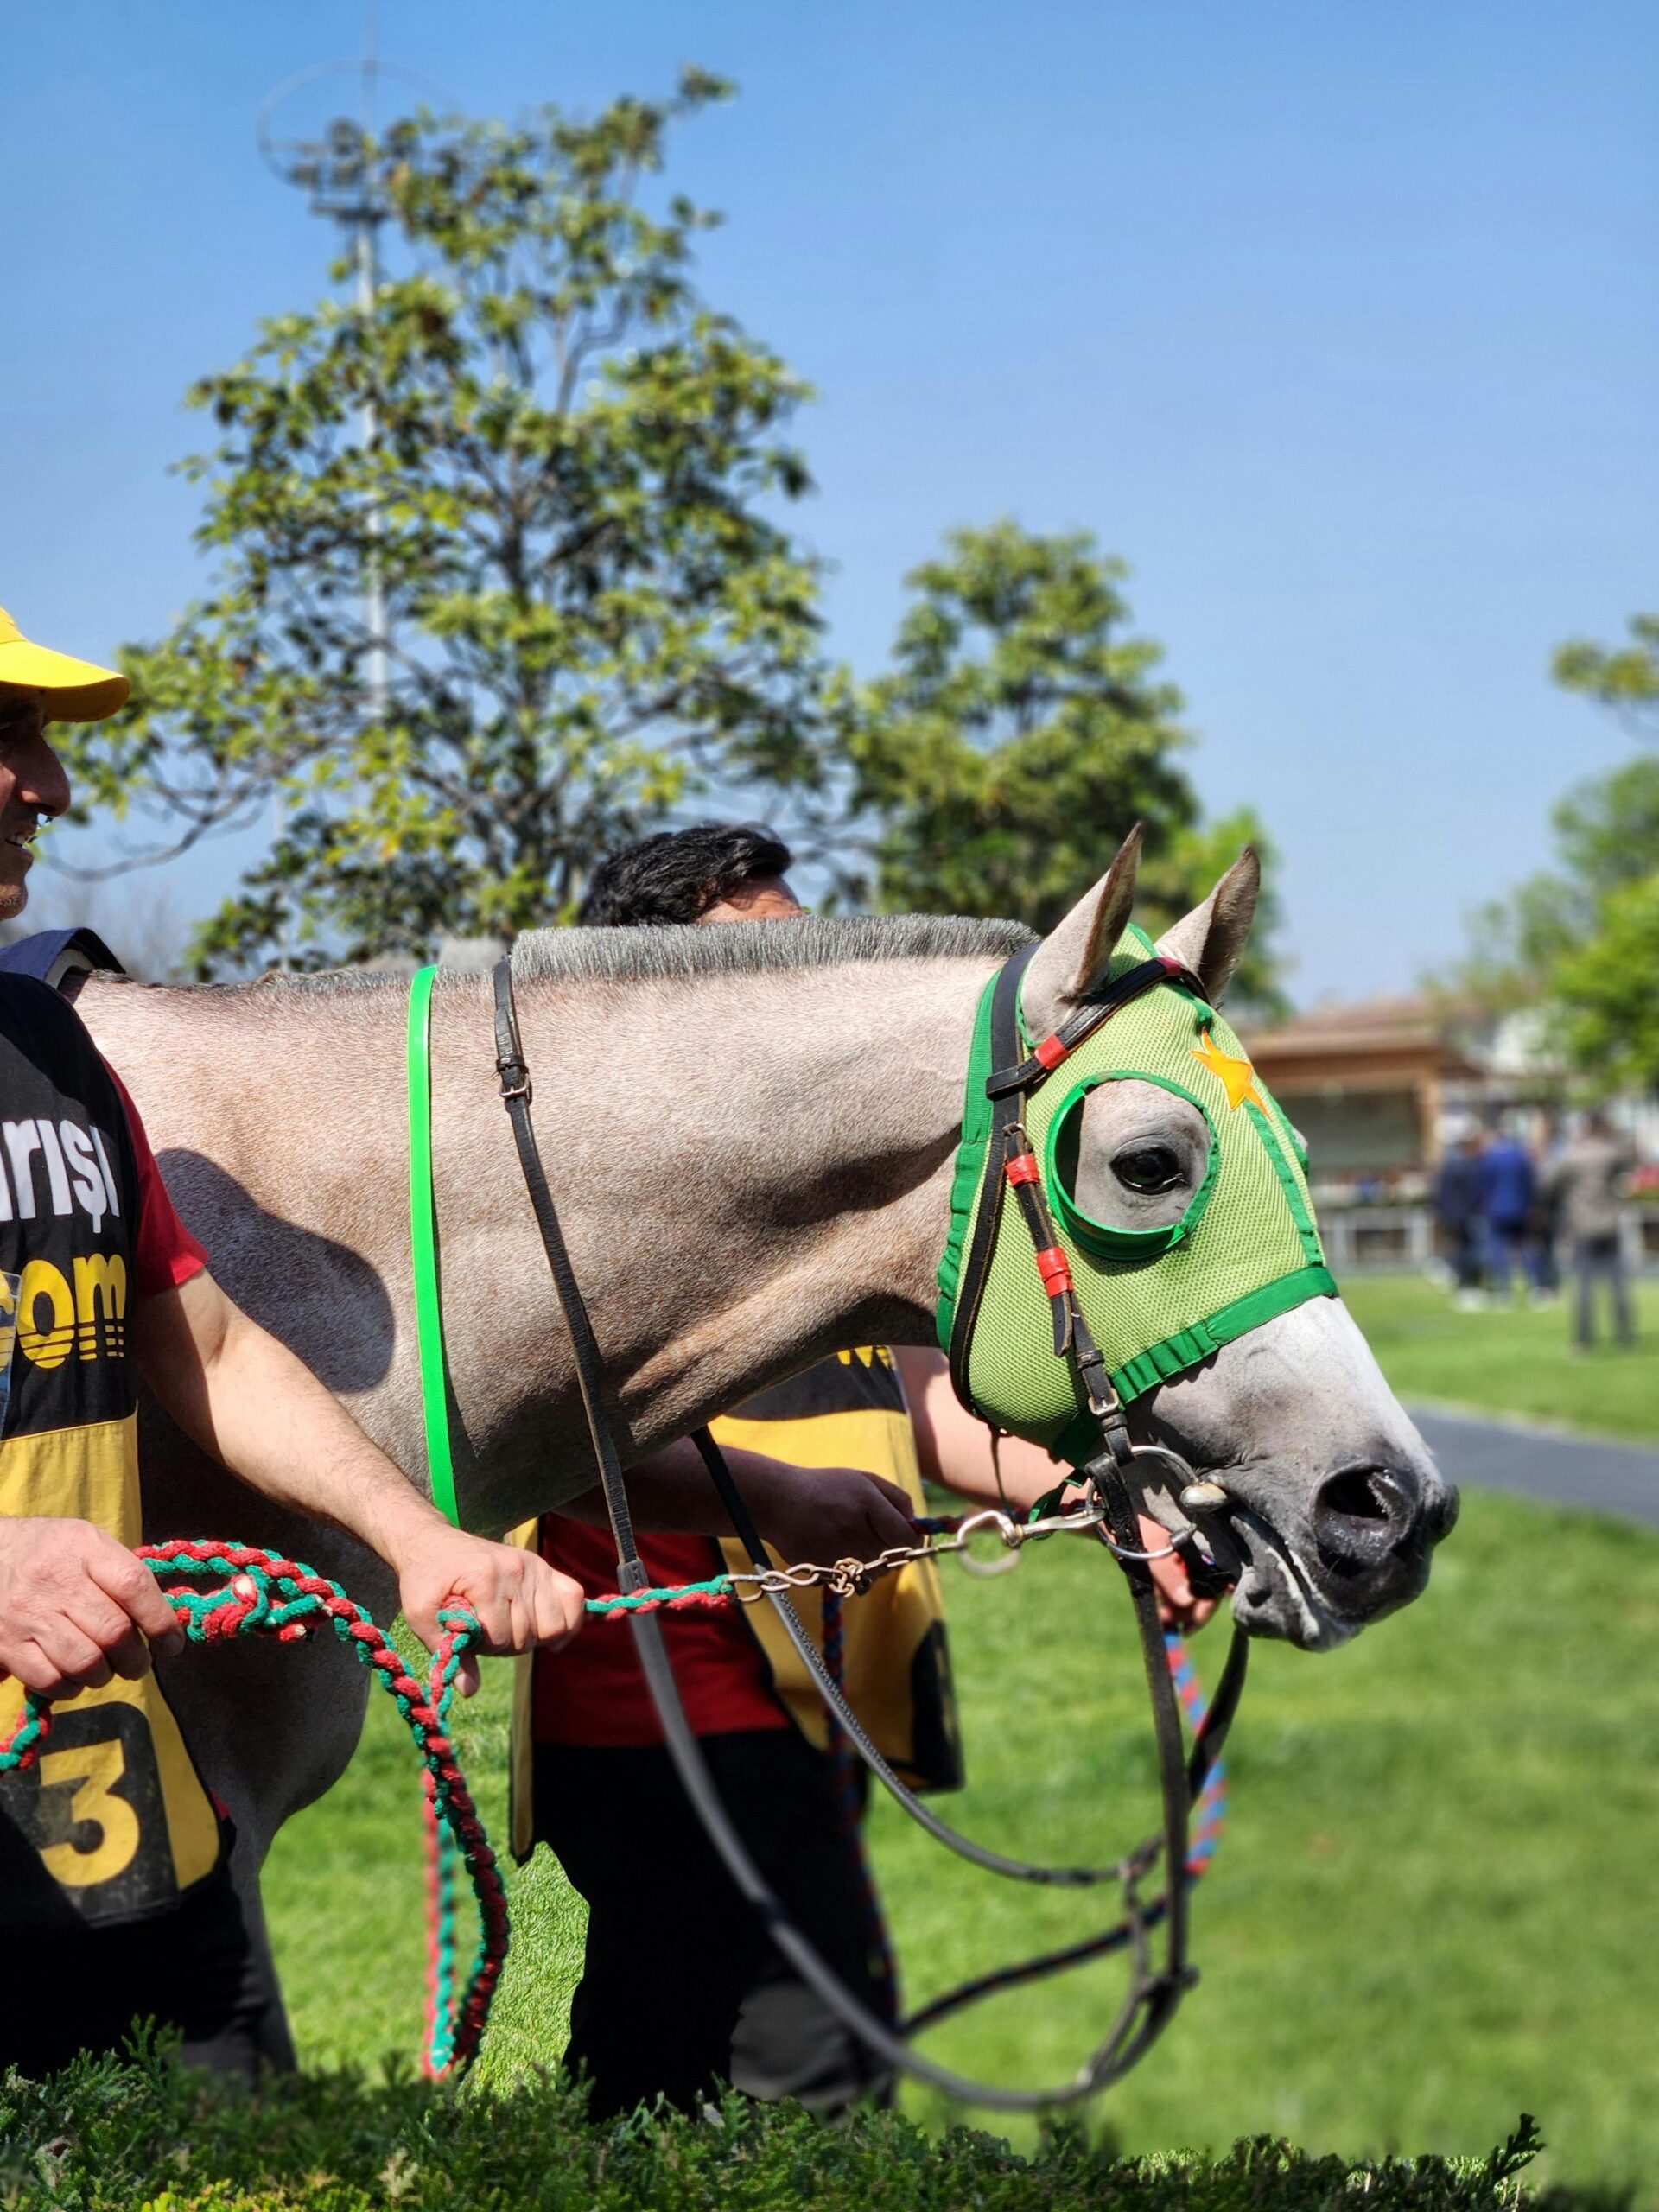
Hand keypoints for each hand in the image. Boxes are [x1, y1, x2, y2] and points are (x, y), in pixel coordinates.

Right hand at [0, 1518, 185, 1700]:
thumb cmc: (51, 1552)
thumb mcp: (88, 1543)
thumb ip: (124, 1576)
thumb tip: (164, 1624)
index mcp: (83, 1547)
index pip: (133, 1586)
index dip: (161, 1621)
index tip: (172, 1644)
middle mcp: (55, 1580)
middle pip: (113, 1632)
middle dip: (137, 1658)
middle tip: (139, 1662)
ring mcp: (27, 1614)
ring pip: (85, 1662)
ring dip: (106, 1674)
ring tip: (106, 1667)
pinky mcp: (6, 1645)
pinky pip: (51, 1681)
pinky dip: (72, 1687)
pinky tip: (74, 1676)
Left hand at [390, 1525, 585, 1696]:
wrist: (433, 1542)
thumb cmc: (424, 1579)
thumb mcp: (420, 1614)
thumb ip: (444, 1650)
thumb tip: (469, 1690)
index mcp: (484, 1579)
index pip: (500, 1637)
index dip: (483, 1647)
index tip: (467, 1636)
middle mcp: (515, 1569)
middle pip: (528, 1635)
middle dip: (506, 1645)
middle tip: (486, 1634)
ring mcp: (534, 1565)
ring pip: (554, 1624)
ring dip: (533, 1637)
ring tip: (511, 1631)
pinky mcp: (543, 1566)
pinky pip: (574, 1598)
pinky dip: (569, 1622)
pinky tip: (552, 1636)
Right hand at [747, 1464, 920, 1567]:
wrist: (777, 1500)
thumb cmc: (828, 1487)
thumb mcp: (864, 1480)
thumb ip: (898, 1499)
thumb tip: (916, 1526)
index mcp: (865, 1501)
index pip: (905, 1538)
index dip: (911, 1541)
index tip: (906, 1536)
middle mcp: (851, 1527)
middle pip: (892, 1558)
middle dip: (891, 1550)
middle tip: (875, 1535)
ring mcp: (834, 1551)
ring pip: (874, 1571)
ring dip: (873, 1561)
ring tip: (854, 1540)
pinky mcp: (821, 1569)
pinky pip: (851, 1578)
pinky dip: (851, 1568)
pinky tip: (836, 1549)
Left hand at [1141, 1514, 1218, 1632]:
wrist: (1108, 1518)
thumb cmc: (1132, 1529)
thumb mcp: (1151, 1551)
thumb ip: (1168, 1575)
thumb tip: (1187, 1602)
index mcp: (1198, 1547)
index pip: (1216, 1580)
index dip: (1207, 1605)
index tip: (1191, 1625)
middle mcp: (1194, 1556)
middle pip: (1203, 1591)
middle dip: (1189, 1611)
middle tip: (1172, 1626)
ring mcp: (1182, 1563)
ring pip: (1189, 1594)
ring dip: (1178, 1610)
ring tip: (1162, 1619)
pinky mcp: (1169, 1569)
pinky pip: (1176, 1591)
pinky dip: (1170, 1603)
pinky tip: (1160, 1611)